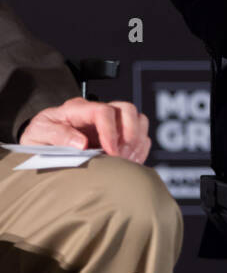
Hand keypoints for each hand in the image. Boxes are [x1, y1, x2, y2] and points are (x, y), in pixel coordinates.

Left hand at [18, 98, 150, 161]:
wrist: (40, 145)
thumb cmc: (40, 138)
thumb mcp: (39, 134)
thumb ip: (58, 135)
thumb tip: (81, 143)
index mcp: (77, 109)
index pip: (103, 111)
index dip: (110, 132)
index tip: (110, 152)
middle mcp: (97, 112)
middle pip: (127, 109)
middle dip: (130, 133)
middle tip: (121, 156)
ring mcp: (110, 124)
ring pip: (138, 120)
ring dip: (136, 142)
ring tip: (124, 160)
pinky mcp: (118, 136)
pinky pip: (140, 137)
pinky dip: (139, 150)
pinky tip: (128, 162)